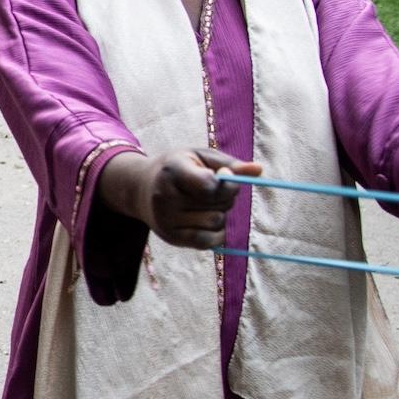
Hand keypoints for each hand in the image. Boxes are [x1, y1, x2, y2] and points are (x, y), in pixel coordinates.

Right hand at [108, 147, 262, 249]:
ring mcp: (166, 220)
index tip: (224, 174)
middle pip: (219, 204)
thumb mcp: (199, 156)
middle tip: (211, 189)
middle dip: (226, 196)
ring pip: (217, 222)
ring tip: (206, 203)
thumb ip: (229, 163)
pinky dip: (217, 232)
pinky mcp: (171, 238)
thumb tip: (259, 170)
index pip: (211, 185)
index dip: (227, 181)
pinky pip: (210, 242)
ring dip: (221, 213)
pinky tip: (208, 220)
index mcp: (172, 171)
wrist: (139, 188)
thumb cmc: (177, 167)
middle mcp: (165, 198)